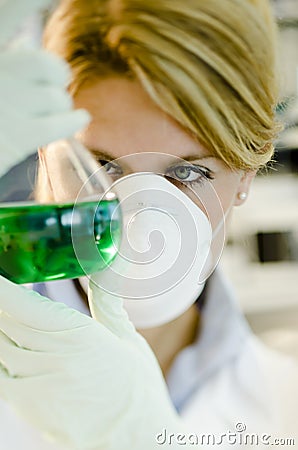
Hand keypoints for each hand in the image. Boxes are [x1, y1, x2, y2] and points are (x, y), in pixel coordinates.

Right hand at [0, 0, 89, 177]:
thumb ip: (2, 55)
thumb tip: (27, 42)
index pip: (8, 13)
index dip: (32, 3)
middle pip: (45, 63)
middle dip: (57, 74)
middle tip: (57, 82)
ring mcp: (6, 105)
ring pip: (57, 97)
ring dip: (60, 104)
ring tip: (48, 111)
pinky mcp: (20, 136)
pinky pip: (63, 122)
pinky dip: (74, 119)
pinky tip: (80, 117)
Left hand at [0, 275, 184, 449]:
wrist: (133, 440)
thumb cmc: (135, 387)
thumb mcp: (126, 338)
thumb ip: (107, 299)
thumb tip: (109, 263)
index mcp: (79, 339)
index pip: (24, 306)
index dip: (3, 287)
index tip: (0, 267)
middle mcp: (52, 361)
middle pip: (5, 322)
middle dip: (0, 300)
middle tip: (3, 282)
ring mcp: (34, 387)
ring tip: (6, 310)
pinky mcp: (26, 406)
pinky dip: (0, 350)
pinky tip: (6, 338)